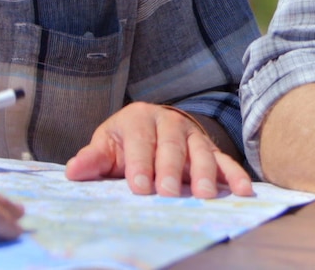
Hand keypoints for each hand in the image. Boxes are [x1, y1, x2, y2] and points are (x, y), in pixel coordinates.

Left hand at [63, 102, 254, 198]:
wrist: (153, 124)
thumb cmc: (125, 141)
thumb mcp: (107, 145)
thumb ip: (93, 159)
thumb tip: (73, 171)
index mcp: (139, 119)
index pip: (139, 142)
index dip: (139, 164)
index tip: (139, 187)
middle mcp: (169, 123)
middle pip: (171, 147)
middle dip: (171, 170)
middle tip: (169, 193)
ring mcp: (192, 135)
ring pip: (200, 152)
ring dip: (204, 173)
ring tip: (205, 195)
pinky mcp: (211, 148)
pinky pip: (224, 160)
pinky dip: (234, 175)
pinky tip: (242, 190)